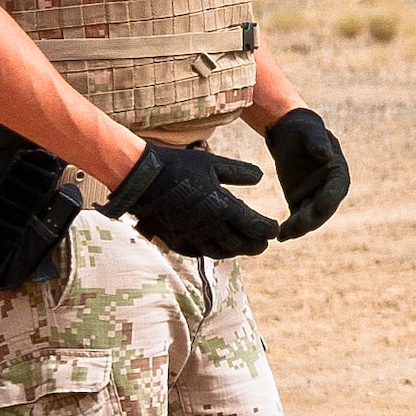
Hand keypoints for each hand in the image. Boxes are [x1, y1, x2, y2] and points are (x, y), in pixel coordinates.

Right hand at [100, 142, 278, 258]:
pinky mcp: (175, 241)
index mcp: (223, 208)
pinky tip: (216, 247)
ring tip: (243, 246)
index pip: (254, 227)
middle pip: (240, 245)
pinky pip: (199, 252)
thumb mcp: (213, 163)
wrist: (141, 178)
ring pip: (220, 252)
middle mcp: (209, 228)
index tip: (274, 229)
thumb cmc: (179, 166)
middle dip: (255, 245)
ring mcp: (191, 237)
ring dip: (235, 251)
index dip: (267, 230)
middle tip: (264, 244)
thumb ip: (239, 172)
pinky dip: (212, 251)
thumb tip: (260, 178)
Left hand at [262, 108, 349, 240]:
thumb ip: (318, 142)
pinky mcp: (299, 201)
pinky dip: (289, 227)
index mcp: (338, 173)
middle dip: (311, 220)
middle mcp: (329, 189)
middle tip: (296, 228)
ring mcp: (314, 197)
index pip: (336, 191)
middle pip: (323, 210)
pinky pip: (296, 217)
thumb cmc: (304, 129)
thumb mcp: (311, 131)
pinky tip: (279, 235)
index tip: (320, 208)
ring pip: (309, 218)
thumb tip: (326, 155)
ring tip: (283, 235)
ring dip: (298, 228)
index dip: (329, 200)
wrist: (289, 133)